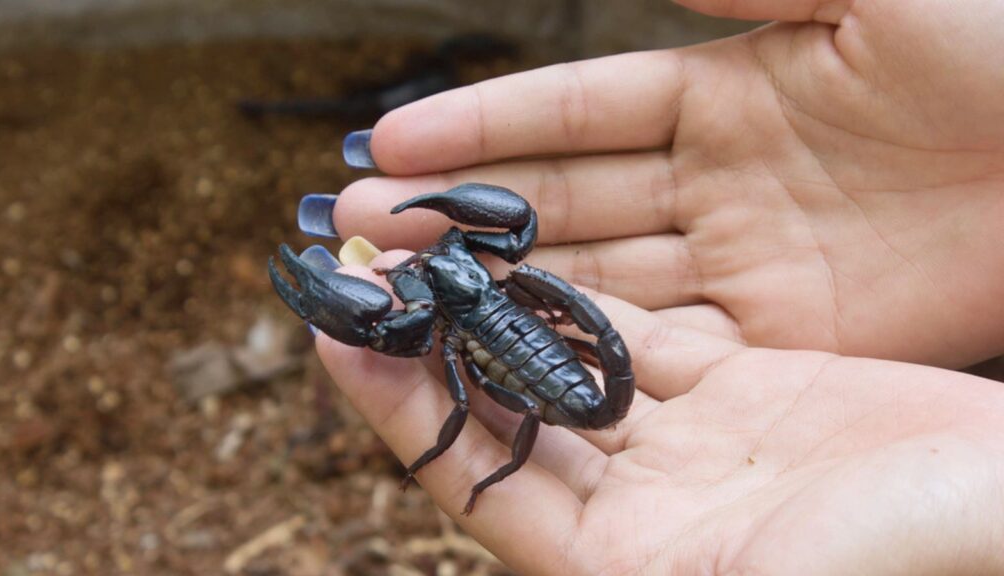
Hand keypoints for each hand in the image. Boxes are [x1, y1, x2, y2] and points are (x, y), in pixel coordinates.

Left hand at [318, 250, 1003, 574]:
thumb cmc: (937, 551)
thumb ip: (669, 570)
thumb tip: (582, 571)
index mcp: (632, 572)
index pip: (485, 487)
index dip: (405, 417)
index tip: (342, 343)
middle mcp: (647, 513)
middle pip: (508, 421)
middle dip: (434, 350)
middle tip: (364, 277)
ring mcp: (691, 446)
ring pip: (563, 369)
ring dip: (496, 312)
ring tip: (430, 250)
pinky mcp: (740, 388)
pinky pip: (635, 334)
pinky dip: (581, 295)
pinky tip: (529, 254)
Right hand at [330, 0, 1003, 368]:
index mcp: (723, 90)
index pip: (574, 112)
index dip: (481, 126)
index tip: (390, 141)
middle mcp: (716, 182)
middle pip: (564, 201)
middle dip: (461, 213)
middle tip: (360, 225)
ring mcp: (745, 266)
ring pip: (597, 276)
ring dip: (500, 284)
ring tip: (403, 291)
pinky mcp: (786, 341)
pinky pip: (663, 344)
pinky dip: (585, 347)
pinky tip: (509, 349)